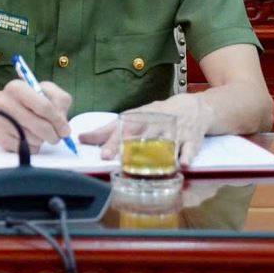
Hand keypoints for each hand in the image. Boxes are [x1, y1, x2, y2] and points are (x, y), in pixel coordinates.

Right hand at [0, 79, 71, 152]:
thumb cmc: (22, 101)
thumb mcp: (40, 92)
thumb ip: (58, 102)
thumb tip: (64, 128)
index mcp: (17, 88)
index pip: (45, 107)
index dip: (60, 121)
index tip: (65, 129)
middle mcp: (6, 103)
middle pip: (43, 128)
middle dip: (54, 135)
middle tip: (55, 135)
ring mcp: (1, 122)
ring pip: (36, 140)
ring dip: (41, 140)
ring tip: (34, 131)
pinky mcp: (0, 138)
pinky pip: (27, 149)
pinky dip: (31, 147)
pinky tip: (25, 137)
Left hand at [83, 94, 214, 167]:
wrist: (191, 107)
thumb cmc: (154, 116)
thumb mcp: (131, 119)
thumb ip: (107, 131)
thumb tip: (82, 137)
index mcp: (139, 119)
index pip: (123, 130)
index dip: (113, 142)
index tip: (103, 154)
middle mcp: (155, 124)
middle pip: (142, 136)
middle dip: (130, 148)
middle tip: (121, 160)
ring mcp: (174, 131)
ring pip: (165, 142)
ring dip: (158, 153)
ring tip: (150, 165)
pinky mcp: (191, 139)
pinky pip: (189, 148)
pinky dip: (187, 156)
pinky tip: (183, 164)